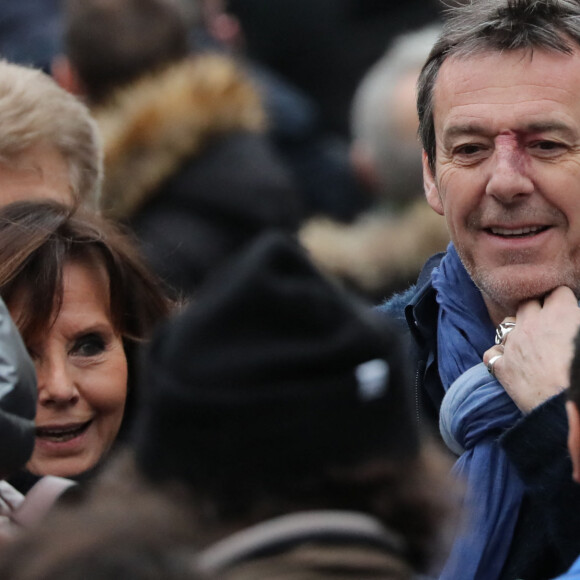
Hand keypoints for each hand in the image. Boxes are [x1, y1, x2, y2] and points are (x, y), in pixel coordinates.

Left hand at [483, 287, 579, 412]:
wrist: (571, 407)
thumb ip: (577, 321)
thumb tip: (574, 319)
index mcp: (560, 314)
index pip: (558, 292)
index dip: (563, 300)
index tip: (567, 309)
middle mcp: (532, 324)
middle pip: (527, 303)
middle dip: (537, 309)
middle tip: (549, 324)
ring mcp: (513, 345)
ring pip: (505, 324)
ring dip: (515, 329)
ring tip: (528, 341)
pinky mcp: (502, 368)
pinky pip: (492, 353)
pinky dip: (499, 355)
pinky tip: (508, 361)